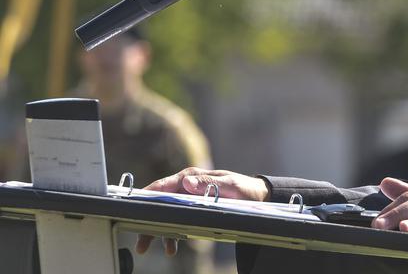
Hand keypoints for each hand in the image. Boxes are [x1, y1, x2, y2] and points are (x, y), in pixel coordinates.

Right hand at [135, 167, 269, 255]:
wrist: (256, 196)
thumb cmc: (243, 188)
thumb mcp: (229, 185)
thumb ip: (208, 184)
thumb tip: (186, 183)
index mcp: (191, 177)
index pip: (163, 185)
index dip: (146, 195)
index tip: (132, 207)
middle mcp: (186, 186)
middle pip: (159, 203)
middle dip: (147, 220)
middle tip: (140, 239)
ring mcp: (188, 198)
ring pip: (165, 215)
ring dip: (157, 232)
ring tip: (151, 248)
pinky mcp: (193, 209)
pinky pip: (176, 222)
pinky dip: (171, 234)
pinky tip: (171, 247)